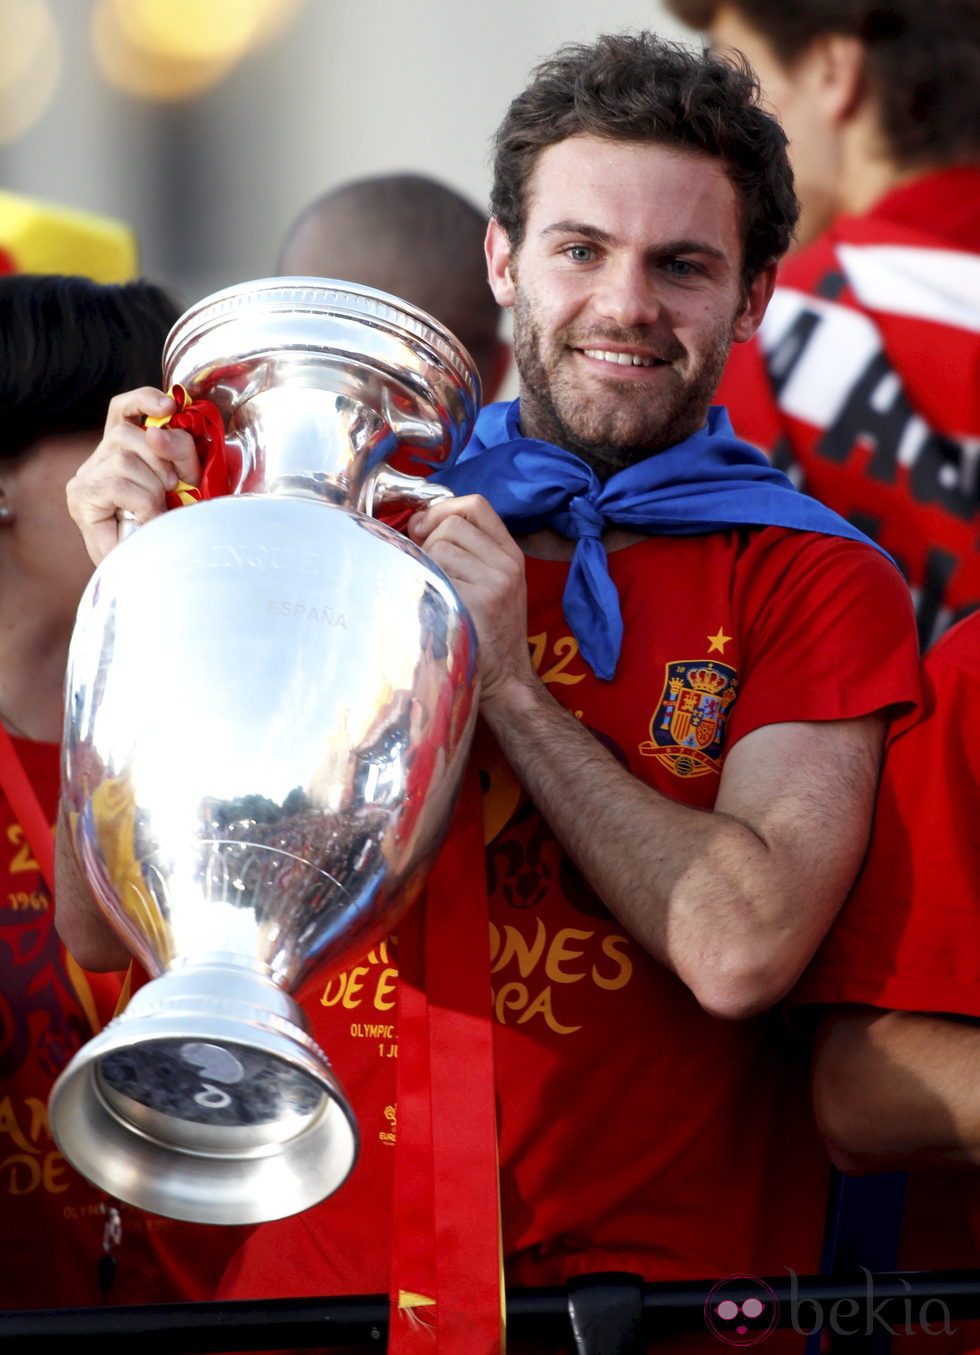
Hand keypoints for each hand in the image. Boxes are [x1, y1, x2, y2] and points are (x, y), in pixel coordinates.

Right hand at [66, 387, 201, 563]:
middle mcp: (99, 459)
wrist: (150, 572)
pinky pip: (117, 483)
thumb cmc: (169, 527)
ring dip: (154, 486)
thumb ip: (177, 453)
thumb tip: (161, 428)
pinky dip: (142, 500)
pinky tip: (147, 516)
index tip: (169, 405)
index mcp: (121, 449)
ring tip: (158, 510)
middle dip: (167, 457)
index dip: (146, 400)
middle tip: (178, 488)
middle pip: (132, 432)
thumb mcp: (183, 484)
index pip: (124, 408)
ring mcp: (86, 478)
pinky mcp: (80, 499)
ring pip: (125, 458)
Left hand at [406, 494, 535, 703]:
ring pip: (440, 548)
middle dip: (429, 542)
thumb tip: (419, 523)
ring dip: (426, 567)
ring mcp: (494, 582)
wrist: (505, 679)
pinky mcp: (477, 601)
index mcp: (511, 554)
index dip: (442, 509)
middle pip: (451, 525)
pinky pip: (435, 574)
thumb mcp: (494, 584)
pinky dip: (425, 586)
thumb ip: (469, 551)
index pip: (476, 505)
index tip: (424, 528)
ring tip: (435, 592)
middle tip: (427, 569)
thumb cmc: (489, 632)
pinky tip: (433, 606)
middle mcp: (506, 564)